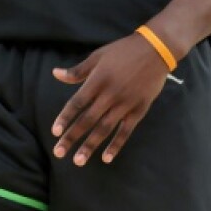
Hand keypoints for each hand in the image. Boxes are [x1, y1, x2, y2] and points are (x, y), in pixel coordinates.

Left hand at [49, 33, 172, 164]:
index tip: (55, 132)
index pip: (77, 103)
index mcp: (98, 80)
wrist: (156, 50)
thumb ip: (78, 70)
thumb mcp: (98, 56)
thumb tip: (55, 74)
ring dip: (90, 146)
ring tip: (78, 161)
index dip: (65, 118)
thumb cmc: (123, 51)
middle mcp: (110, 94)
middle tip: (59, 153)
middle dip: (72, 137)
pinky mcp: (139, 110)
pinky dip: (116, 145)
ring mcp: (125, 104)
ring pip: (104, 129)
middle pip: (87, 120)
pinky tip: (106, 158)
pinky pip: (125, 131)